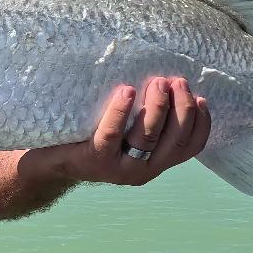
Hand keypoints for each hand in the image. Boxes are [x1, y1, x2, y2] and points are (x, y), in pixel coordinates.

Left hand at [57, 77, 210, 185]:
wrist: (51, 161)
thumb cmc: (93, 137)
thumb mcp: (127, 132)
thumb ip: (149, 118)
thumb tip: (170, 81)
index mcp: (155, 163)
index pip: (189, 147)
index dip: (200, 123)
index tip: (200, 98)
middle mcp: (142, 170)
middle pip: (174, 142)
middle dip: (181, 109)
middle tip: (176, 82)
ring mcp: (118, 168)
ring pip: (147, 138)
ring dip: (157, 107)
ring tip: (156, 82)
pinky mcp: (94, 159)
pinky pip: (111, 134)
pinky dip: (121, 111)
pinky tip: (126, 90)